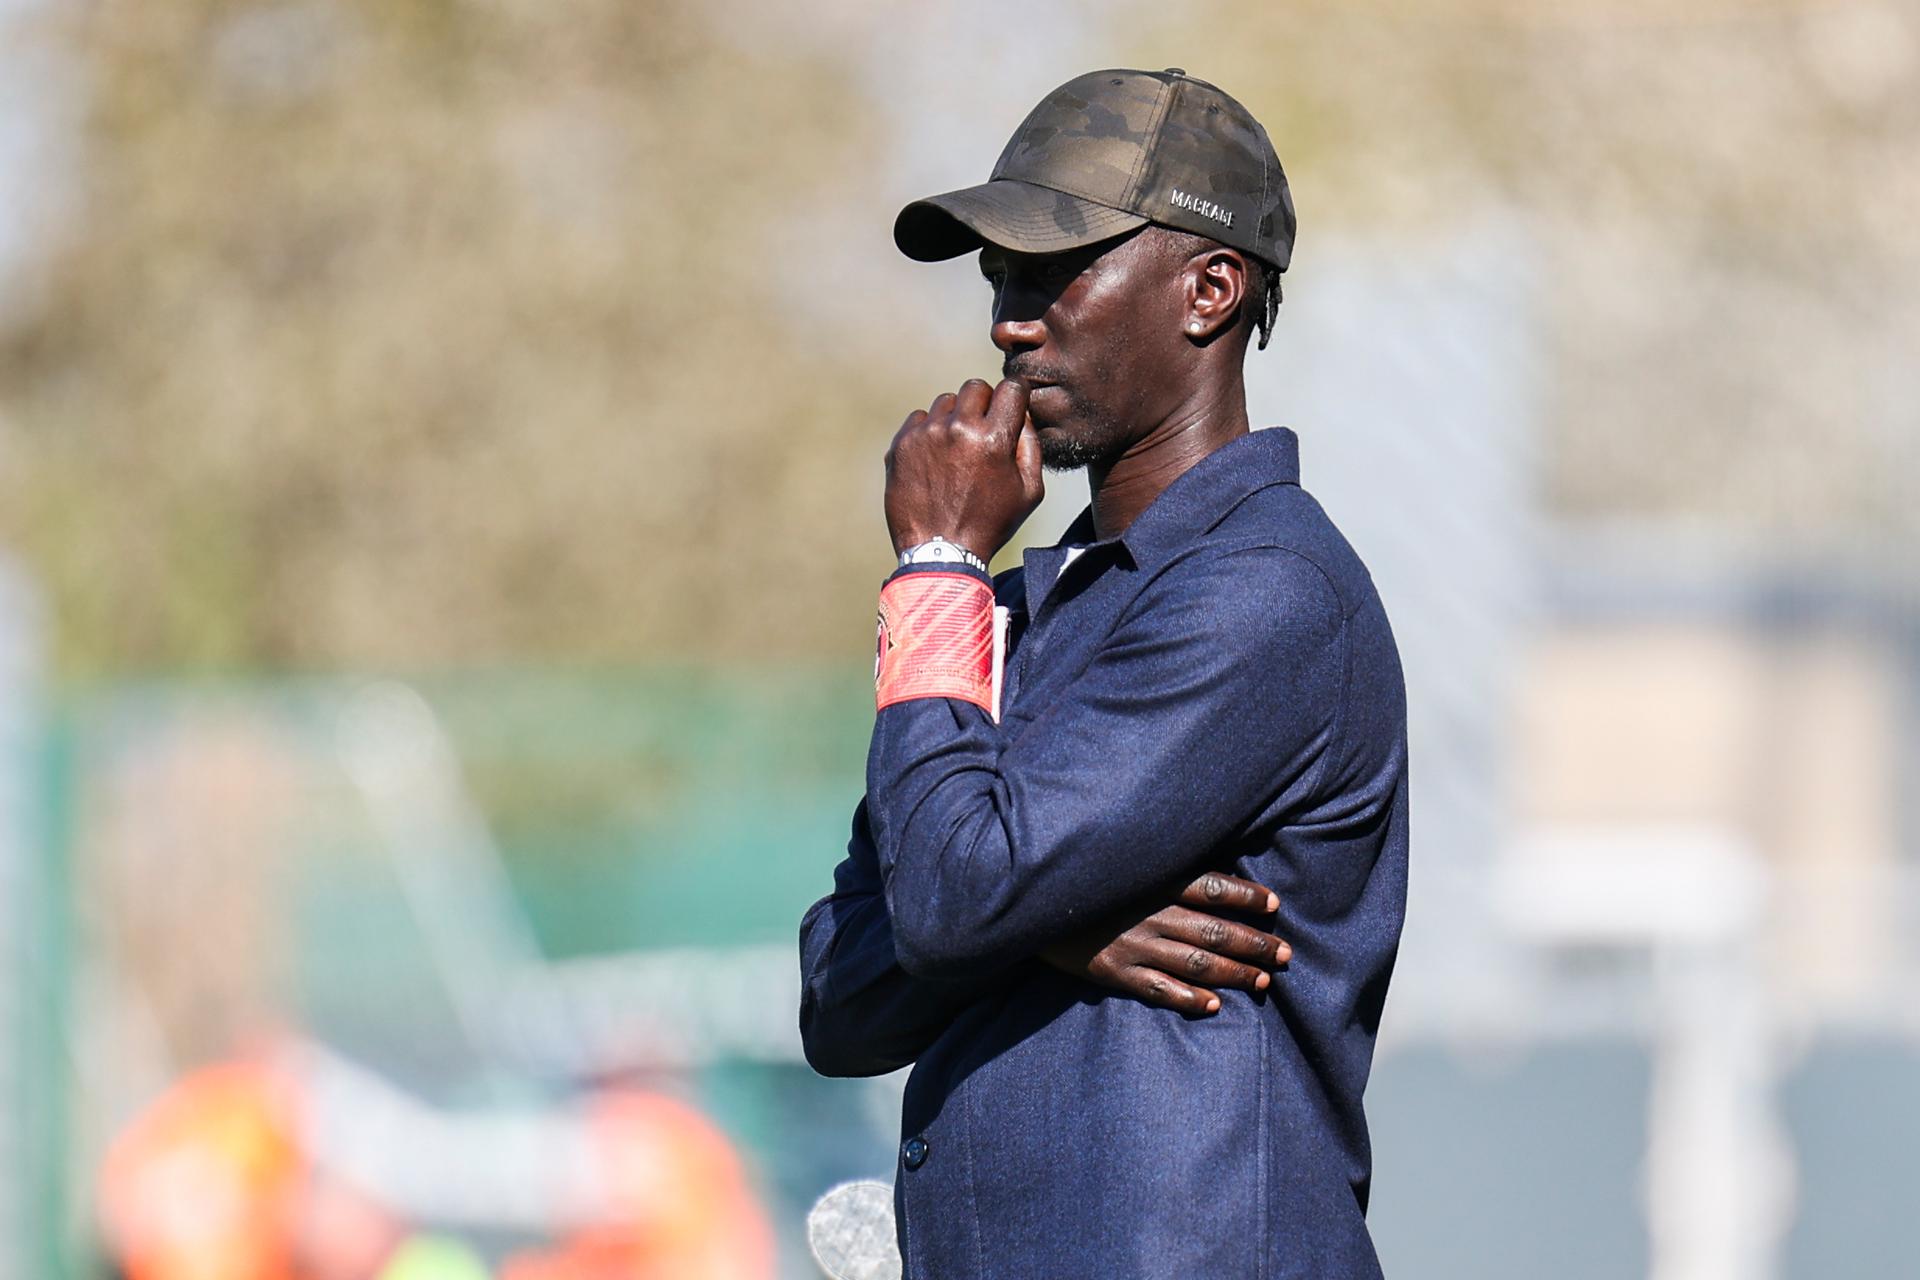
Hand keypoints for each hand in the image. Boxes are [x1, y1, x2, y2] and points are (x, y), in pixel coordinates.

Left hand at [884, 378, 1044, 561]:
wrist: (941, 553)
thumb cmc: (991, 523)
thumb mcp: (1030, 491)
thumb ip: (1031, 445)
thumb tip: (1021, 413)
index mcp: (994, 438)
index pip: (1011, 387)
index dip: (1015, 396)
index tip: (1011, 408)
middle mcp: (958, 429)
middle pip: (975, 387)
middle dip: (984, 404)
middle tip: (983, 430)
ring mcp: (926, 434)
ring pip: (946, 402)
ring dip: (955, 418)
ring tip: (957, 451)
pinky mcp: (901, 444)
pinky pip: (920, 419)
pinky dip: (929, 433)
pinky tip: (935, 460)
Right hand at [1039, 872, 1291, 1016]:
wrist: (1030, 900)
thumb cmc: (1085, 878)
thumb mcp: (1124, 862)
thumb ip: (1163, 866)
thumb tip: (1207, 869)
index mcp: (1155, 880)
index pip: (1214, 887)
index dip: (1247, 897)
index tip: (1274, 905)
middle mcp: (1151, 913)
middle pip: (1216, 930)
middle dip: (1255, 943)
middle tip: (1285, 955)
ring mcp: (1134, 945)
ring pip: (1197, 963)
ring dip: (1234, 974)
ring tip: (1262, 981)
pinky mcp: (1115, 971)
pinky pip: (1159, 990)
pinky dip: (1189, 999)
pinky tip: (1214, 1005)